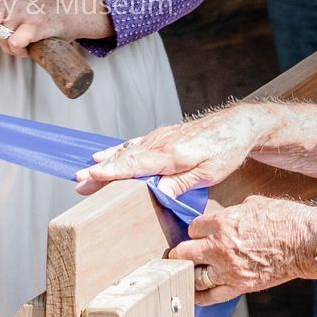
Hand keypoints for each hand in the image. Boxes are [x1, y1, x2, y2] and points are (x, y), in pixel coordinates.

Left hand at [0, 0, 105, 54]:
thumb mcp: (17, 4)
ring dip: (8, 46)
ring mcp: (23, 9)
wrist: (70, 6)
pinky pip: (14, 44)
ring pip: (1, 37)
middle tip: (4, 38)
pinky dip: (18, 51)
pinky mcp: (35, 24)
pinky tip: (25, 49)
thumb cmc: (42, 6)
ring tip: (18, 43)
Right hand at [76, 103, 273, 198]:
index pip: (135, 164)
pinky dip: (117, 151)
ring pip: (126, 151)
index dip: (112, 171)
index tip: (91, 176)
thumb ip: (183, 182)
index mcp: (171, 154)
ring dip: (104, 163)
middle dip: (100, 172)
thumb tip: (158, 191)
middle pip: (124, 159)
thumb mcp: (211, 172)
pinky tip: (104, 155)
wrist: (237, 125)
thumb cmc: (226, 150)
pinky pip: (134, 144)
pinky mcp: (162, 136)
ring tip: (83, 175)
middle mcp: (161, 143)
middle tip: (78, 184)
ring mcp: (159, 138)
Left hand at [168, 196, 316, 303]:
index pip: (192, 228)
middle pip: (183, 253)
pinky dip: (199, 296)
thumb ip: (233, 213)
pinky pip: (210, 296)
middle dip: (182, 252)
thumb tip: (226, 216)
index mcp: (222, 223)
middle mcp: (220, 247)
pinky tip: (194, 293)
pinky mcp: (239, 286)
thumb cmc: (286, 219)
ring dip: (189, 273)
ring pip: (192, 276)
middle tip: (183, 253)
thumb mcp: (254, 204)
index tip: (201, 233)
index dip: (196, 231)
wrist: (307, 243)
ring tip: (187, 272)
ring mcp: (228, 270)